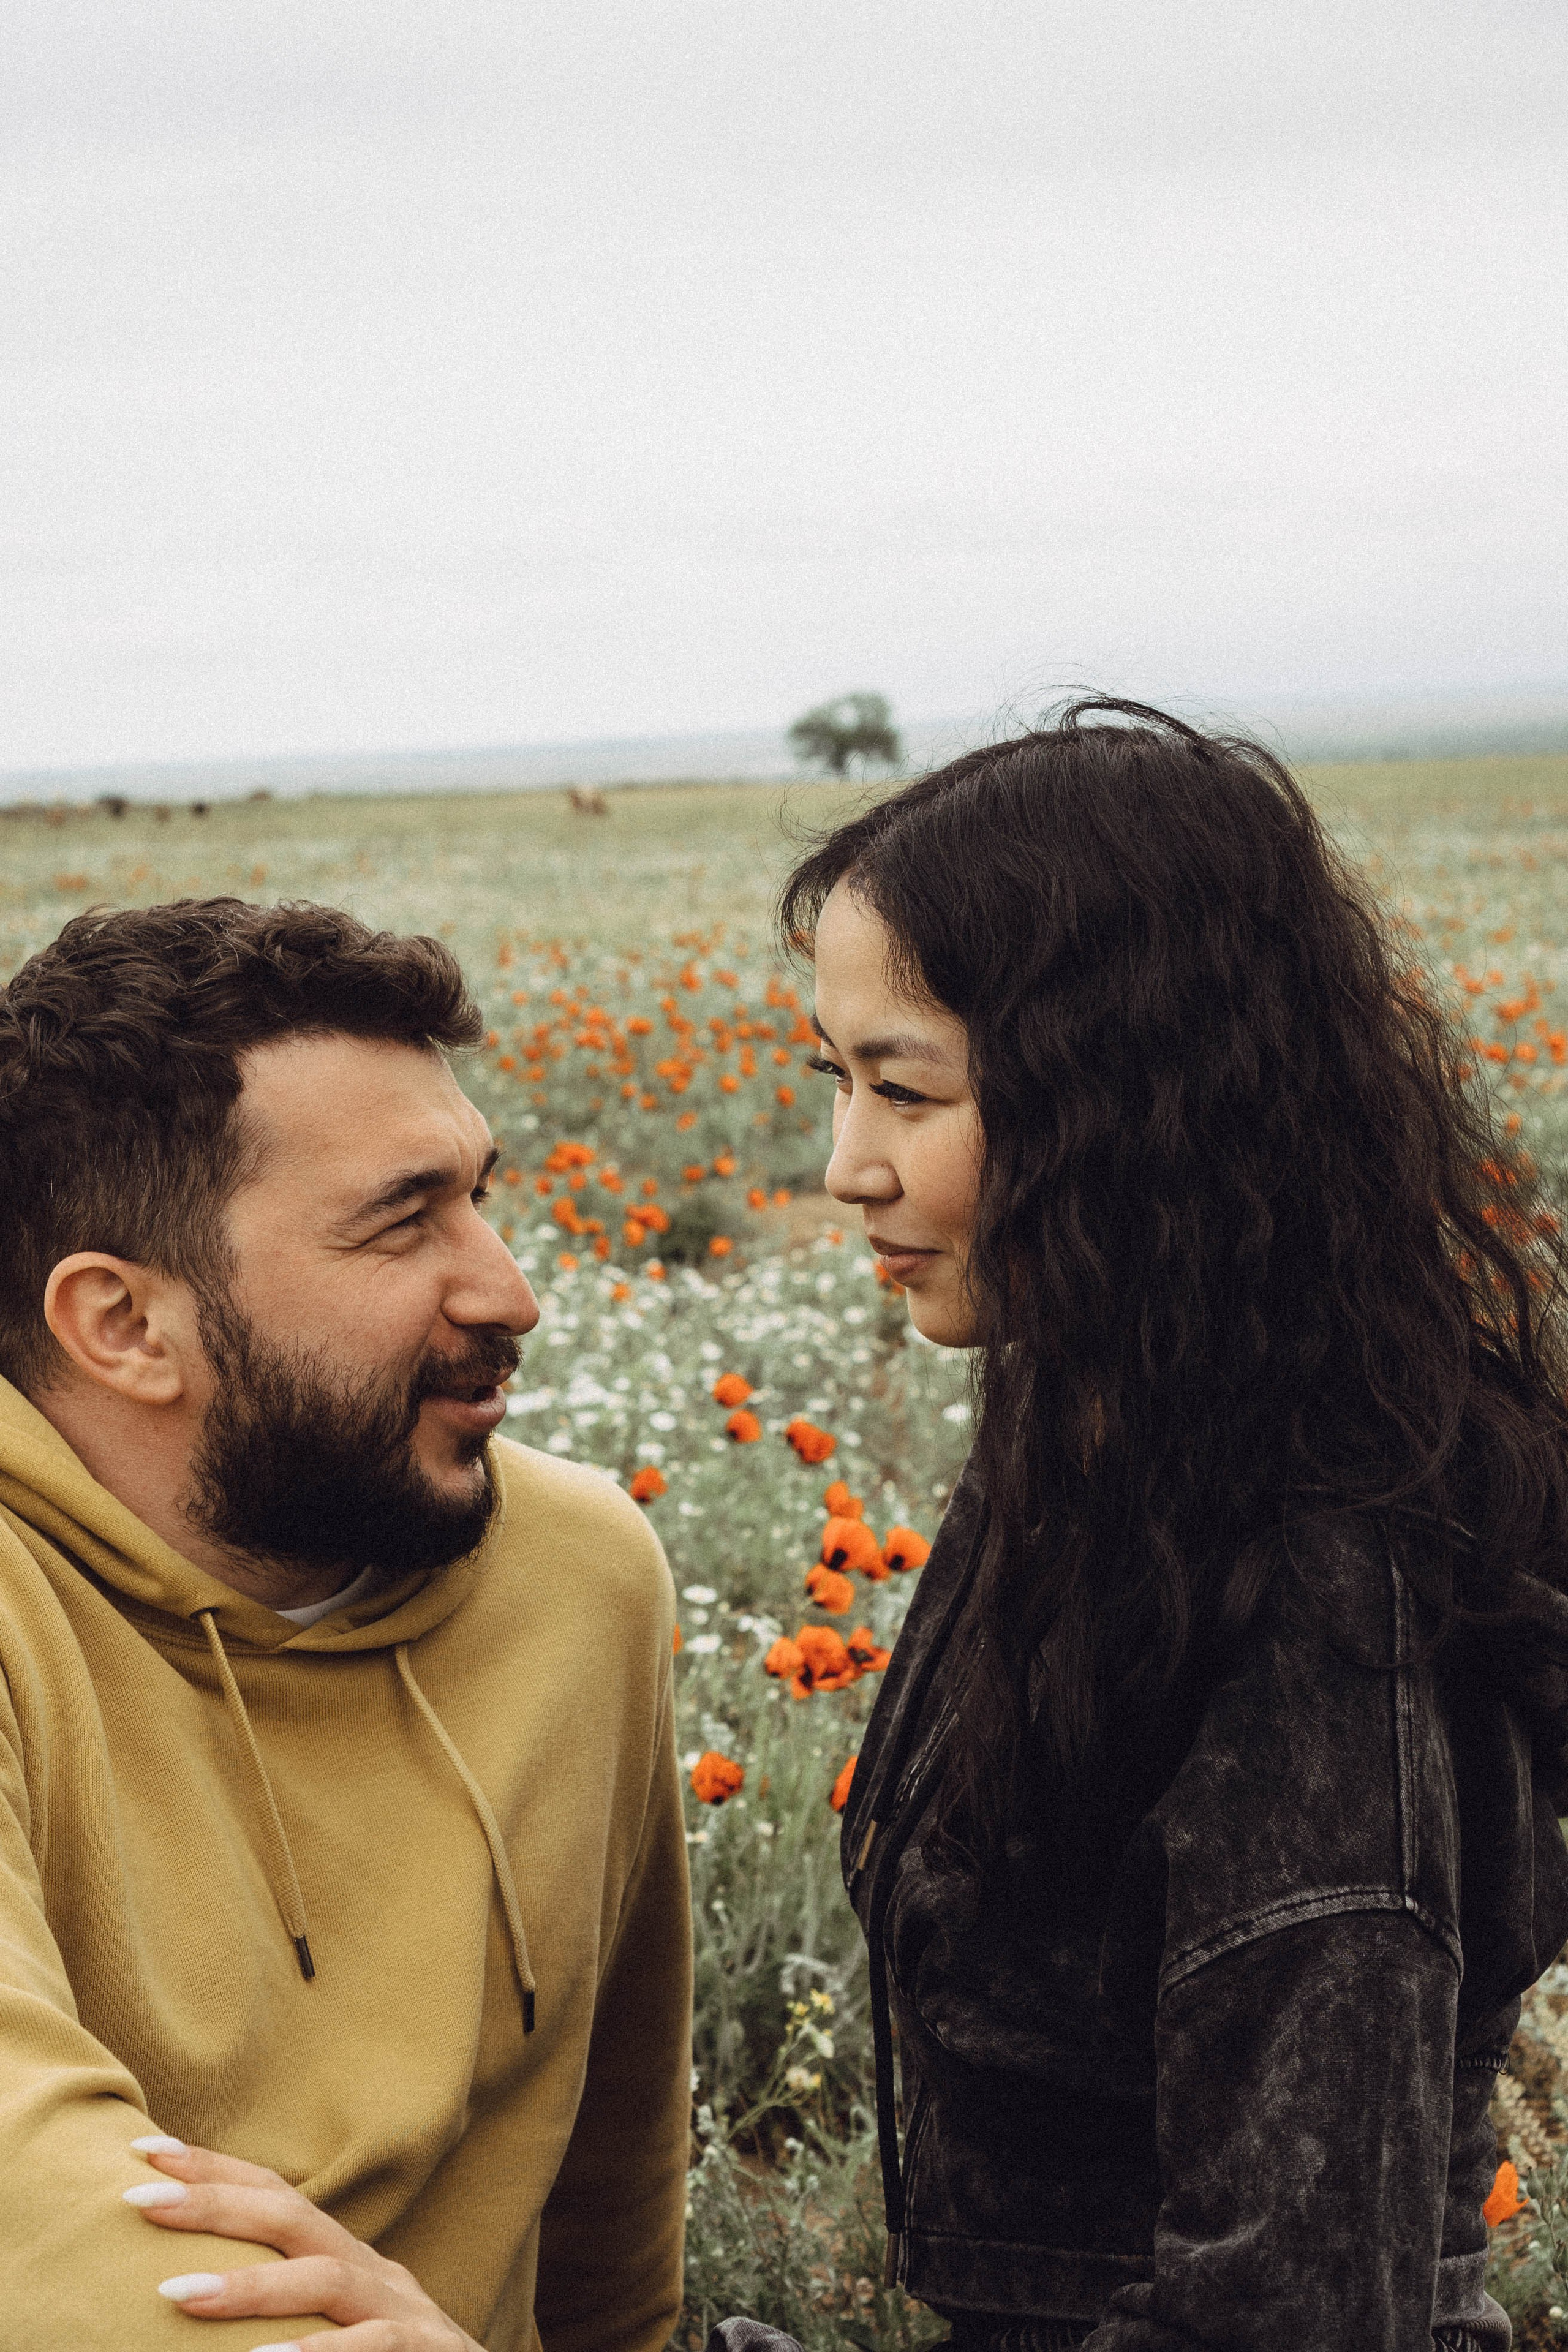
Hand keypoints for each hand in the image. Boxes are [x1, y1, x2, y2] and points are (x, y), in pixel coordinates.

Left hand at [123, 2137, 481, 2349]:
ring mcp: (403, 2310)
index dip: (213, 2169)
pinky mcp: (426, 2351)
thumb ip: (283, 2307)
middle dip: (214, 2203)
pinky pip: (372, 2346)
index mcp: (345, 2261)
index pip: (276, 2197)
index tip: (143, 2151)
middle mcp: (373, 2272)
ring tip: (176, 2296)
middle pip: (293, 2217)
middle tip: (140, 2199)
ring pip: (327, 2278)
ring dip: (251, 2287)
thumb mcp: (334, 2328)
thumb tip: (181, 2296)